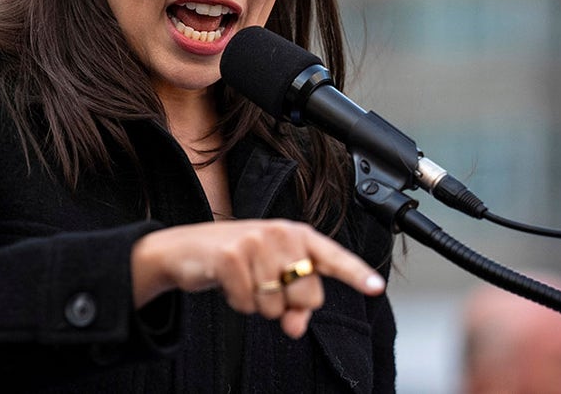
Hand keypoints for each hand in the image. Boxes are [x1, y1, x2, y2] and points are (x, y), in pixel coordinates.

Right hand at [131, 219, 385, 337]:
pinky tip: (228, 284)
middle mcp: (279, 232)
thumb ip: (293, 303)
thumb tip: (296, 327)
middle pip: (307, 295)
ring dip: (258, 304)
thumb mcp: (269, 278)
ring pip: (276, 305)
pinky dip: (238, 303)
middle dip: (286, 302)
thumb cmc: (236, 261)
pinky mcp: (230, 256)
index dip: (355, 273)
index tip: (376, 287)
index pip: (332, 256)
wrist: (184, 249)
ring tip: (243, 280)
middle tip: (262, 285)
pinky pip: (249, 305)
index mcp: (296, 233)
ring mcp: (254, 242)